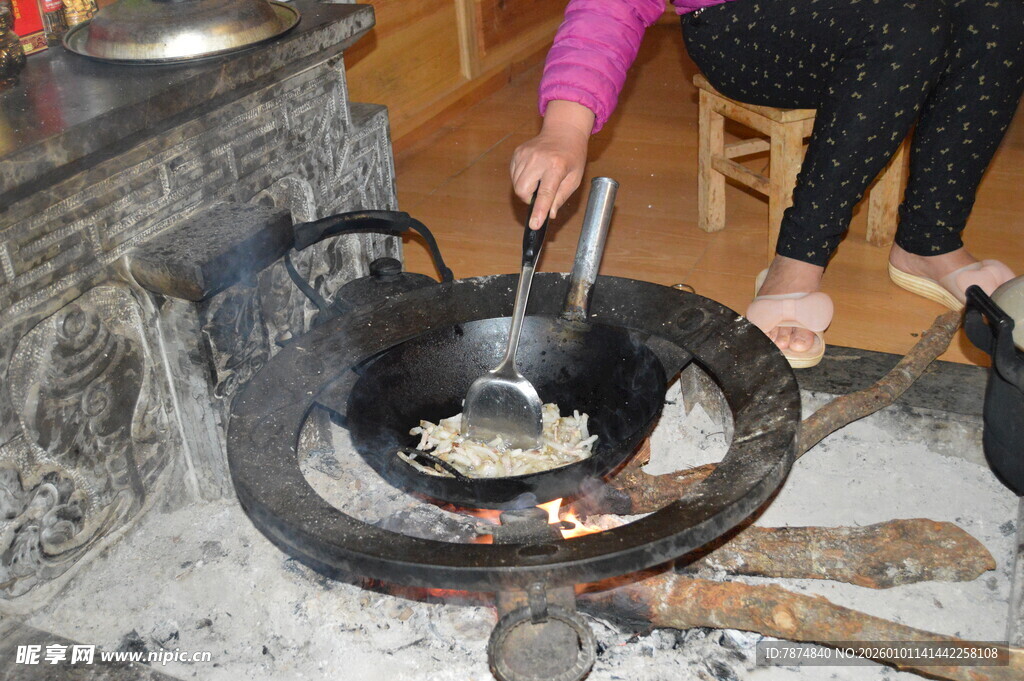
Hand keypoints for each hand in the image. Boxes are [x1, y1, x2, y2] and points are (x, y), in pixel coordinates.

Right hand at [511, 100, 594, 228]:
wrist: (564, 131)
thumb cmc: (572, 156)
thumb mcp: (574, 178)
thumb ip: (561, 197)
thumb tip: (550, 214)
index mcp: (557, 166)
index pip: (545, 193)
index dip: (539, 210)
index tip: (534, 225)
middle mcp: (538, 159)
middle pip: (523, 190)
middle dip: (529, 198)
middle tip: (542, 193)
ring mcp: (525, 154)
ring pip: (516, 184)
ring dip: (526, 189)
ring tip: (540, 179)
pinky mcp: (518, 153)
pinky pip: (514, 175)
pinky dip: (522, 179)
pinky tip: (534, 172)